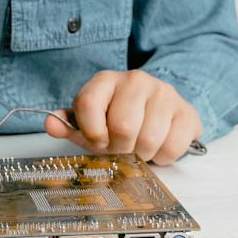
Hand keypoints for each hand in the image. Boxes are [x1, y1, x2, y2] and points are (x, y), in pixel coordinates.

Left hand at [47, 69, 199, 165]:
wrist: (160, 111)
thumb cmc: (120, 118)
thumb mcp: (92, 122)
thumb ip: (70, 125)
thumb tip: (50, 123)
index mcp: (106, 80)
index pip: (88, 104)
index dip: (91, 133)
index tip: (98, 141)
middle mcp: (136, 80)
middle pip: (123, 126)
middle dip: (120, 147)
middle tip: (122, 147)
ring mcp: (164, 93)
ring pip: (148, 139)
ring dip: (142, 154)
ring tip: (140, 147)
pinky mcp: (187, 112)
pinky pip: (172, 147)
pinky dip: (162, 158)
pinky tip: (158, 147)